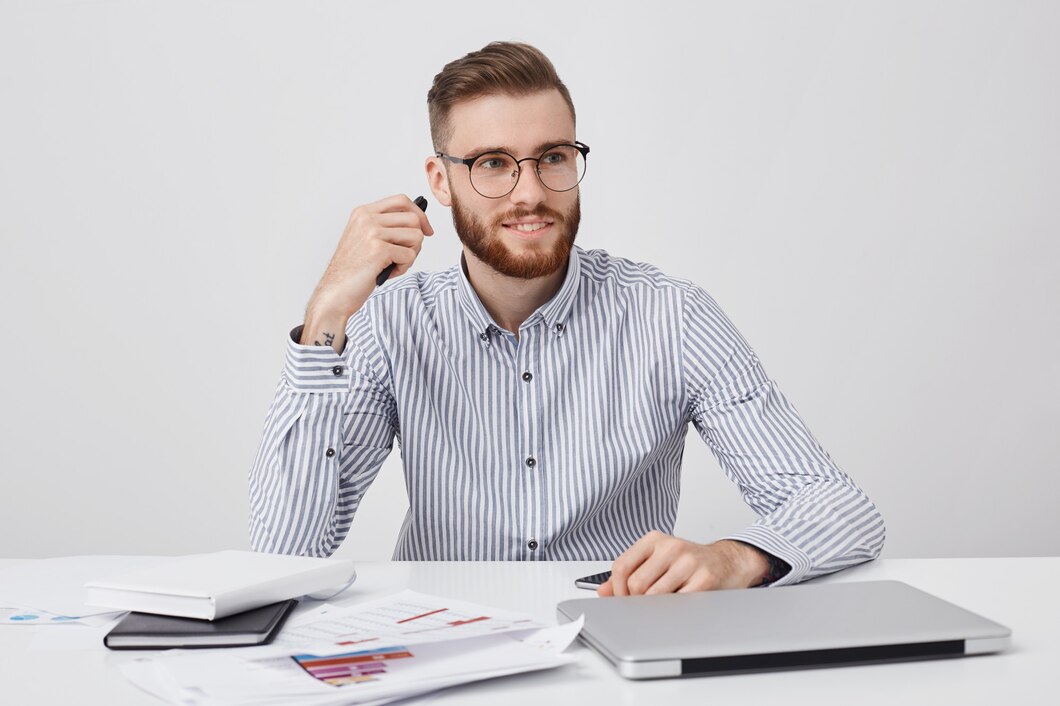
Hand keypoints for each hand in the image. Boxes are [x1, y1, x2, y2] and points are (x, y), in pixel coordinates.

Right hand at [309, 194, 433, 320]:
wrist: (335, 291)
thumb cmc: (353, 270)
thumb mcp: (365, 239)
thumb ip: (386, 227)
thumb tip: (420, 224)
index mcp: (363, 213)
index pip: (401, 200)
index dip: (419, 214)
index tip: (426, 230)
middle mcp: (367, 218)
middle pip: (413, 219)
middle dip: (416, 240)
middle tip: (404, 255)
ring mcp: (372, 232)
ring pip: (416, 236)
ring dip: (411, 254)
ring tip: (394, 264)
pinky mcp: (379, 249)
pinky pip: (410, 255)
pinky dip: (404, 267)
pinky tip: (388, 272)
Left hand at [597, 532, 768, 595]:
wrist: (728, 562)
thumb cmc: (689, 562)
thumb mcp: (656, 560)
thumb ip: (629, 573)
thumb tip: (603, 591)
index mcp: (654, 539)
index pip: (622, 566)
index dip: (617, 590)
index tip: (622, 600)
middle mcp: (671, 546)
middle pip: (636, 584)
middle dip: (635, 602)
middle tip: (642, 608)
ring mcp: (689, 562)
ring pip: (654, 596)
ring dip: (654, 608)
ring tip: (662, 606)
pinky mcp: (705, 579)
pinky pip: (678, 603)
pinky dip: (673, 611)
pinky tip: (678, 606)